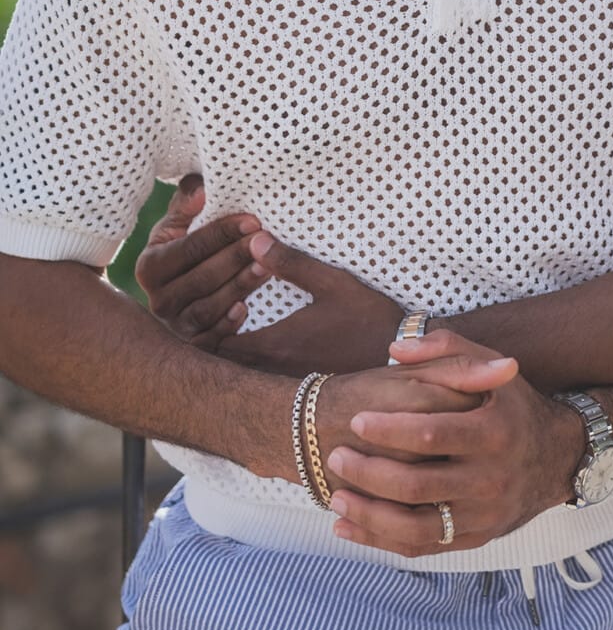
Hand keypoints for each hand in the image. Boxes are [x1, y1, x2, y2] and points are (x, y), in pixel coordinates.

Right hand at [135, 176, 261, 341]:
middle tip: (267, 241)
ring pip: (208, 308)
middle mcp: (157, 300)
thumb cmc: (185, 250)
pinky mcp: (193, 345)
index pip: (190, 247)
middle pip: (201, 278)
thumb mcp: (178, 226)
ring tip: (268, 267)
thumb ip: (186, 204)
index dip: (222, 232)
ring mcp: (175, 325)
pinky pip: (210, 339)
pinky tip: (247, 308)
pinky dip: (228, 324)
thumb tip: (201, 189)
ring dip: (240, 286)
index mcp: (150, 267)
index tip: (253, 220)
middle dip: (236, 257)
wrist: (182, 293)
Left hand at [136, 179, 403, 374]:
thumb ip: (290, 262)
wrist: (403, 357)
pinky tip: (249, 350)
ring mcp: (284, 386)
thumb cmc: (369, 318)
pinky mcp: (297, 391)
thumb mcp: (332, 282)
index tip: (196, 304)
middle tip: (193, 320)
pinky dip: (244, 370)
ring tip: (216, 333)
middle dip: (201, 345)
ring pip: (235, 379)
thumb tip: (254, 238)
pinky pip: (255, 386)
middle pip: (216, 369)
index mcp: (273, 344)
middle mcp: (272, 373)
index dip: (197, 326)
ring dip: (222, 359)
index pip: (211, 344)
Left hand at [321, 329, 586, 557]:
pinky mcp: (476, 539)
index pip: (431, 434)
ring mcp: (484, 515)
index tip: (356, 420)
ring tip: (336, 495)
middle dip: (368, 473)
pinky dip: (380, 541)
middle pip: (417, 486)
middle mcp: (492, 479)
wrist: (558, 459)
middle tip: (338, 456)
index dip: (389, 429)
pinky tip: (347, 525)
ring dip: (368, 514)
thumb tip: (395, 350)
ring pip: (415, 527)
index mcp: (494, 433)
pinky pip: (422, 548)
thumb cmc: (514, 408)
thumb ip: (446, 348)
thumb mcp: (492, 368)